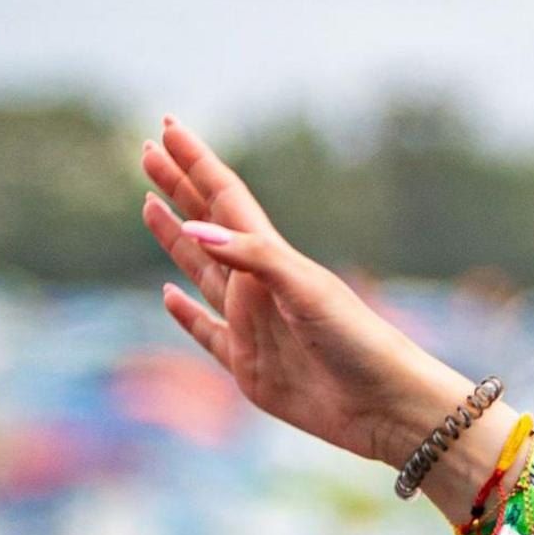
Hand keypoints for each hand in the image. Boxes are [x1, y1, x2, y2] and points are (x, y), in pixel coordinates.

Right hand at [138, 115, 464, 469]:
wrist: (385, 406)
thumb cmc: (359, 341)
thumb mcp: (306, 289)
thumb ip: (252, 256)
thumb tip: (193, 227)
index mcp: (274, 258)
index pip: (225, 197)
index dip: (195, 162)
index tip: (167, 127)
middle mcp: (259, 286)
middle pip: (207, 225)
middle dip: (178, 189)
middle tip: (147, 153)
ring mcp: (251, 326)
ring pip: (200, 272)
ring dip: (176, 239)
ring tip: (151, 205)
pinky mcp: (248, 366)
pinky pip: (206, 332)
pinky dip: (185, 314)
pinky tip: (168, 294)